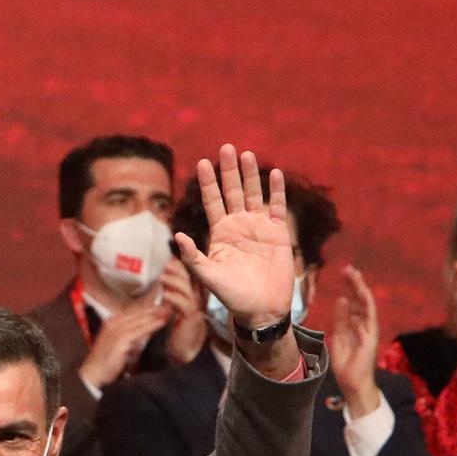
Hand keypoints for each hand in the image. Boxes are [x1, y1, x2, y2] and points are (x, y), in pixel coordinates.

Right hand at [76, 303, 170, 391]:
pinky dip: (152, 325)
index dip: (148, 308)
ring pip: (140, 319)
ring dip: (156, 315)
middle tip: (170, 306)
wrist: (93, 374)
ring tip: (170, 311)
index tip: (162, 307)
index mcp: (111, 322)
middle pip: (138, 312)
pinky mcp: (120, 339)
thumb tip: (144, 332)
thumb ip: (129, 336)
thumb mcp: (117, 344)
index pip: (133, 311)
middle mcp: (113, 323)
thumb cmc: (105, 363)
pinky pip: (140, 330)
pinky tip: (162, 323)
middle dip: (155, 309)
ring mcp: (116, 330)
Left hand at [160, 259, 207, 365]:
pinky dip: (174, 298)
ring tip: (162, 276)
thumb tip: (162, 276)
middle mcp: (195, 299)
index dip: (180, 265)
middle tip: (166, 263)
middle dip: (178, 269)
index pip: (188, 275)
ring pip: (186, 290)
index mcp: (191, 294)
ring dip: (174, 281)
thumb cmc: (176, 329)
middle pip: (190, 278)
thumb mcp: (173, 307)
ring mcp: (194, 309)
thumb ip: (170, 293)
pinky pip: (183, 305)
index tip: (168, 258)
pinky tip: (165, 294)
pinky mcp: (190, 319)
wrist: (182, 351)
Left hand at [174, 146, 296, 331]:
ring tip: (246, 154)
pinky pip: (277, 207)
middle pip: (233, 192)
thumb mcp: (208, 277)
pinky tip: (275, 174)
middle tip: (226, 147)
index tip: (202, 163)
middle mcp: (238, 226)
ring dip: (251, 175)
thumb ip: (193, 257)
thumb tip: (178, 236)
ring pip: (254, 194)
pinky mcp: (278, 233)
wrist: (261, 308)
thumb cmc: (232, 296)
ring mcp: (259, 227)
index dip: (208, 183)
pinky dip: (276, 191)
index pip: (212, 202)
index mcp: (220, 234)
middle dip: (229, 171)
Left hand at [329, 264, 384, 418]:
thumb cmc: (346, 362)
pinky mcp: (371, 338)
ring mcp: (369, 330)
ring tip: (355, 276)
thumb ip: (340, 319)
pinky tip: (359, 296)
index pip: (352, 301)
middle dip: (354, 284)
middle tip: (348, 268)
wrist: (352, 382)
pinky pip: (369, 320)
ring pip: (366, 306)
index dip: (348, 287)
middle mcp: (364, 324)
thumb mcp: (338, 336)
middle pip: (360, 300)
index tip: (343, 273)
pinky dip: (364, 308)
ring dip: (361, 291)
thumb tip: (341, 299)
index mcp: (354, 323)